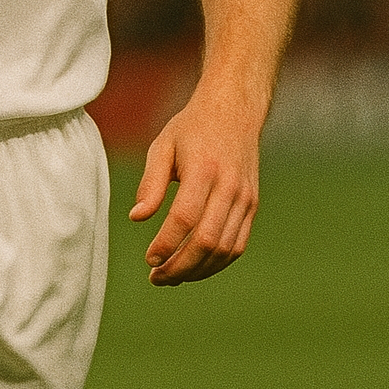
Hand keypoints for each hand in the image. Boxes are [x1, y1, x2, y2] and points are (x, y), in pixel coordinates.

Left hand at [128, 96, 260, 285]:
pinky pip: (237, 245)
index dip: (167, 244)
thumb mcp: (162, 146)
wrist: (234, 111)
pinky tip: (196, 267)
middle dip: (180, 266)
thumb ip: (150, 183)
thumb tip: (136, 218)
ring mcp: (245, 199)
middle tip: (157, 278)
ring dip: (198, 270)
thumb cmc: (192, 129)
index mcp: (204, 169)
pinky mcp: (252, 206)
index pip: (185, 218)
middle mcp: (230, 187)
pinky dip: (217, 263)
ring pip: (224, 249)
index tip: (149, 259)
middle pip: (207, 240)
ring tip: (172, 277)